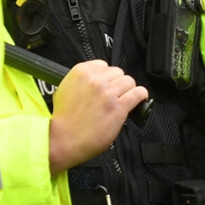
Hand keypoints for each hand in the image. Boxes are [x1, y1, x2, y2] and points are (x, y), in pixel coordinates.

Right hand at [47, 60, 148, 174]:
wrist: (63, 140)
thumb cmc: (63, 121)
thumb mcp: (64, 90)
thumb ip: (80, 81)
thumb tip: (94, 79)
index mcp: (81, 72)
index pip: (104, 65)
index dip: (107, 76)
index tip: (107, 84)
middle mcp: (95, 80)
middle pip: (118, 73)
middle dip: (117, 83)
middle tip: (114, 95)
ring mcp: (107, 93)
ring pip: (129, 81)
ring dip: (128, 90)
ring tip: (125, 98)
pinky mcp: (118, 107)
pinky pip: (137, 93)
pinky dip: (141, 95)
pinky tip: (140, 98)